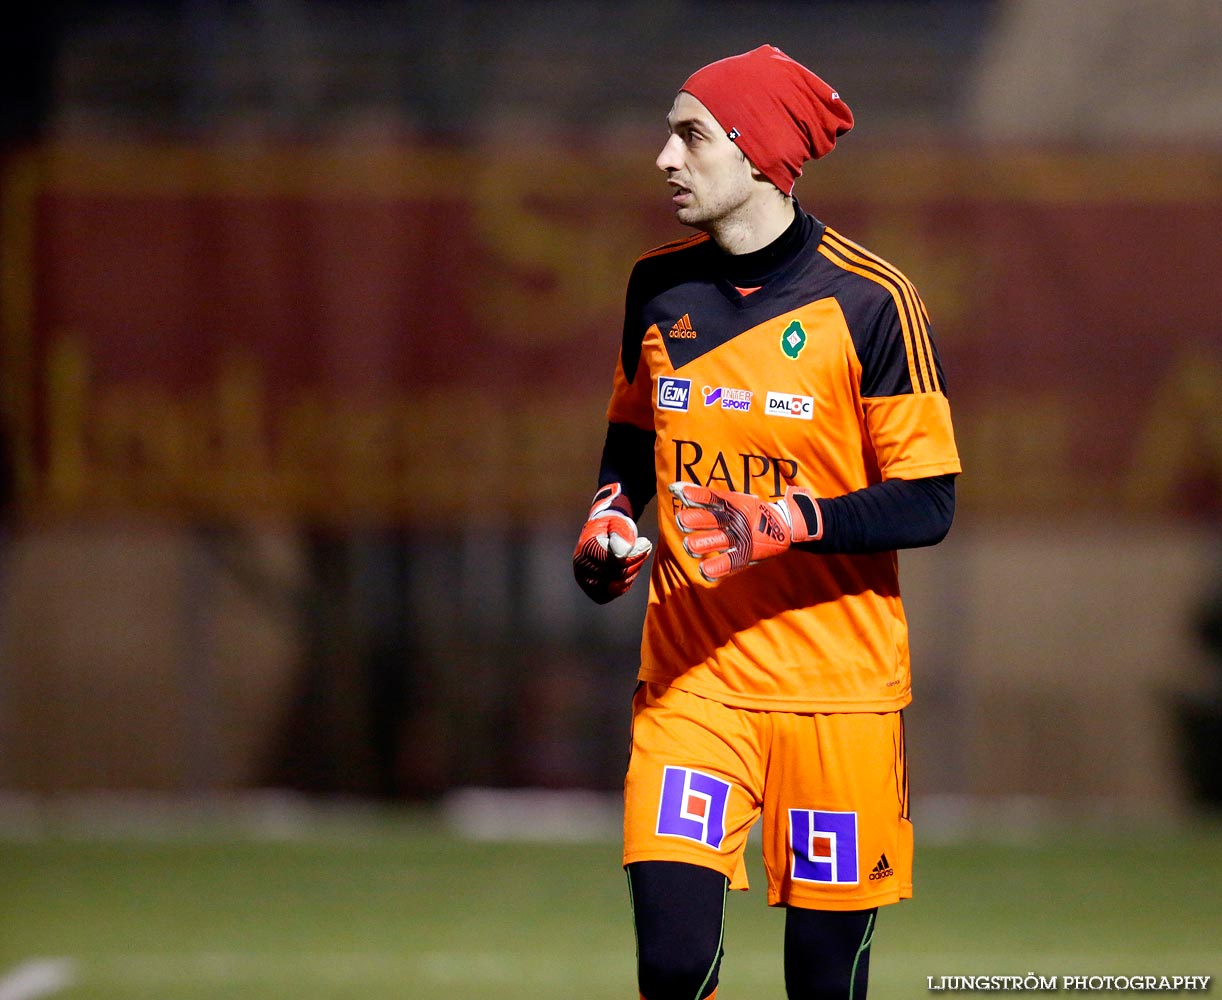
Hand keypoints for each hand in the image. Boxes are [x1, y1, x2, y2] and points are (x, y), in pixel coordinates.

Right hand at [573, 483, 652, 603]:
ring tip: (640, 555)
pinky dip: (627, 581)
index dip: (632, 556)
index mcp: (585, 550)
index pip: (612, 561)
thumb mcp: (616, 523)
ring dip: (633, 572)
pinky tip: (632, 567)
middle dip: (635, 563)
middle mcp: (581, 569)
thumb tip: (623, 553)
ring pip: (616, 586)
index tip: (646, 544)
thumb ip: (619, 534)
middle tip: (645, 547)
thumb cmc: (610, 527)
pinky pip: (615, 592)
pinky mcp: (594, 592)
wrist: (601, 534)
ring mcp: (586, 583)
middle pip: (615, 575)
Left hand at [668, 482, 821, 581]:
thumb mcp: (731, 498)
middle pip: (711, 519)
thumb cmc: (750, 511)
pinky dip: (716, 567)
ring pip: (717, 541)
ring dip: (700, 544)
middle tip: (681, 522)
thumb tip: (674, 488)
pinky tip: (704, 570)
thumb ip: (702, 495)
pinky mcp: (745, 554)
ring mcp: (740, 537)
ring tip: (689, 546)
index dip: (695, 494)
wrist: (785, 525)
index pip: (710, 496)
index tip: (679, 493)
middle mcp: (734, 519)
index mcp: (731, 503)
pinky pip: (729, 562)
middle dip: (694, 520)